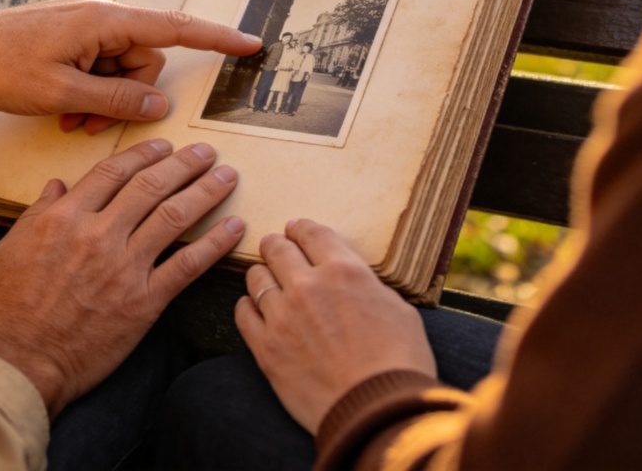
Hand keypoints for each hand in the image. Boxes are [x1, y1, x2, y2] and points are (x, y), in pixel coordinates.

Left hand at [0, 0, 261, 132]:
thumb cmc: (0, 67)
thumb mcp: (61, 94)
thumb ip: (116, 101)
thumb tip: (159, 107)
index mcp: (105, 19)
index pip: (175, 27)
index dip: (217, 37)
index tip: (250, 44)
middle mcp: (102, 14)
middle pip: (145, 61)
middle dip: (126, 97)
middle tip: (88, 123)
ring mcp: (88, 24)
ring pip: (123, 69)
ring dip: (104, 99)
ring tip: (70, 119)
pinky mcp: (75, 35)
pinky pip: (101, 65)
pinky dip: (90, 90)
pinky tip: (64, 108)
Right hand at [0, 138, 244, 416]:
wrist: (15, 364)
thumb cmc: (4, 310)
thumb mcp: (9, 249)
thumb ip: (37, 213)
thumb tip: (57, 186)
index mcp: (66, 217)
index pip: (114, 172)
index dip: (144, 154)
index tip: (164, 146)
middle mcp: (100, 234)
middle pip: (152, 186)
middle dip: (184, 164)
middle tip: (205, 151)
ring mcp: (125, 267)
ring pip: (175, 216)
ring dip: (206, 191)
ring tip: (227, 175)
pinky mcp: (144, 301)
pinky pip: (187, 264)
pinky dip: (215, 243)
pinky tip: (234, 226)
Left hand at [236, 219, 436, 432]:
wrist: (377, 412)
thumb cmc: (398, 362)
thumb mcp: (397, 308)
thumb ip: (368, 287)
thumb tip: (356, 283)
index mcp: (343, 270)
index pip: (311, 233)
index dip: (301, 228)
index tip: (295, 229)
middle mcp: (307, 285)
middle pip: (277, 248)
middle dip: (275, 244)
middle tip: (274, 246)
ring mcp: (282, 316)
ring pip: (256, 277)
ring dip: (261, 274)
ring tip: (265, 278)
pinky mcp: (266, 348)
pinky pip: (243, 314)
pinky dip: (247, 307)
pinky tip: (253, 309)